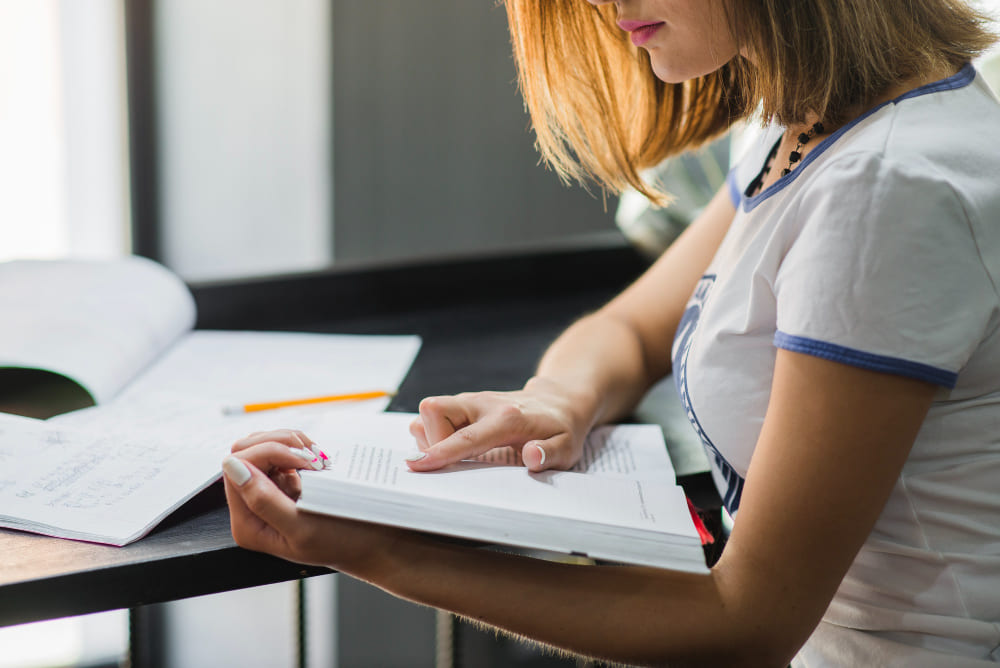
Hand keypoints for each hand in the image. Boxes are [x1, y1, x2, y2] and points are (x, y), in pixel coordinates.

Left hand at [222, 429, 405, 572]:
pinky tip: (320, 461)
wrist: (374, 541)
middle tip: (312, 458)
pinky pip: (281, 448)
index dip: (267, 453)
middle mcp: (253, 506)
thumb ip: (262, 499)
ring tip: (319, 461)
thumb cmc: (344, 540)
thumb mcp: (302, 526)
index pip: (236, 467)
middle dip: (279, 444)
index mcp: (249, 523)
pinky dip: (301, 446)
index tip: (302, 462)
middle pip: (246, 450)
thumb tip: (232, 466)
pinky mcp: (286, 480)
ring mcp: (269, 490)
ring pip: (263, 443)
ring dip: (292, 443)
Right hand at [407, 376, 595, 472]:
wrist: (559, 401)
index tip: (417, 464)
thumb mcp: (568, 448)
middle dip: (430, 440)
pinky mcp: (464, 404)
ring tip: (458, 453)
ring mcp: (471, 401)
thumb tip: (532, 456)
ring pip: (429, 411)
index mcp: (507, 418)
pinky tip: (457, 445)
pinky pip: (434, 415)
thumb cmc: (561, 429)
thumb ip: (550, 453)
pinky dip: (435, 432)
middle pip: (433, 410)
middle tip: (453, 461)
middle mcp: (483, 404)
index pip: (466, 436)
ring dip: (431, 436)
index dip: (441, 451)